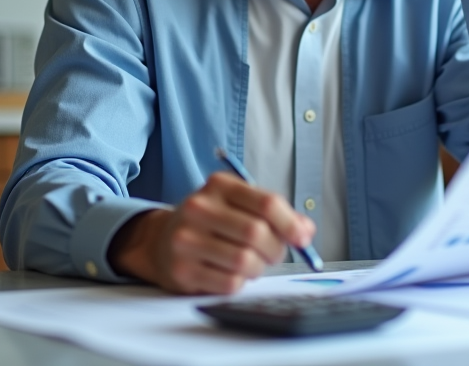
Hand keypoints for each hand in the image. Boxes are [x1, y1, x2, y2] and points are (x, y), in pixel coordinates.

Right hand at [108, 172, 315, 294]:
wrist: (162, 240)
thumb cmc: (213, 223)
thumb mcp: (240, 206)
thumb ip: (276, 214)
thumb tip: (306, 231)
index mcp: (219, 185)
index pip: (266, 203)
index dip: (291, 224)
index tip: (303, 238)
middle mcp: (199, 207)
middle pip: (257, 233)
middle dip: (275, 249)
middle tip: (274, 254)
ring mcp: (187, 239)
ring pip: (245, 261)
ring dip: (258, 268)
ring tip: (252, 263)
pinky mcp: (182, 270)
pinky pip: (229, 283)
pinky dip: (240, 282)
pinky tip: (231, 273)